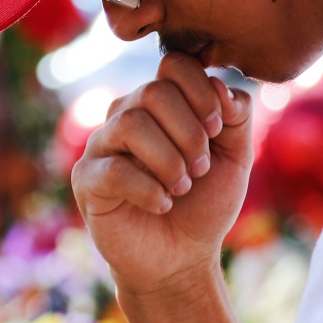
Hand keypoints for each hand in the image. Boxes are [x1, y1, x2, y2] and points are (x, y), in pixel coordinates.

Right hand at [72, 53, 252, 291]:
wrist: (180, 258)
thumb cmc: (204, 203)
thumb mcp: (235, 157)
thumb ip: (236, 115)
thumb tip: (219, 86)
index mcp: (161, 103)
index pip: (175, 65)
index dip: (201, 92)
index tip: (216, 129)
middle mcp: (126, 115)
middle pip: (153, 91)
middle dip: (188, 132)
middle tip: (200, 168)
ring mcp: (102, 146)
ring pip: (131, 124)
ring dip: (169, 160)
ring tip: (181, 188)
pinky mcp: (87, 179)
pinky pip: (115, 169)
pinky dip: (149, 190)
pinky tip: (163, 205)